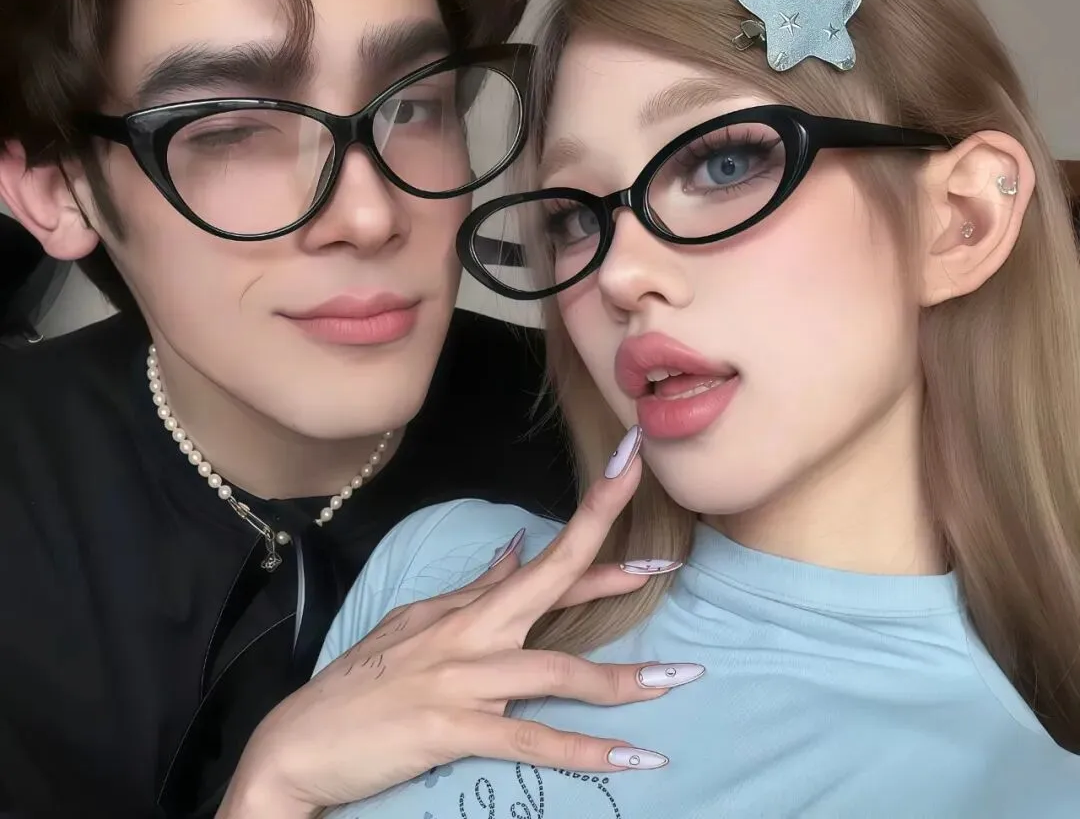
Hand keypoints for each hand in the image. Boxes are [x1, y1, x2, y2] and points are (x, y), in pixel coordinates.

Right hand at [220, 426, 699, 817]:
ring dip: (622, 680)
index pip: (544, 555)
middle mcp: (472, 631)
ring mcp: (463, 678)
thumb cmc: (361, 681)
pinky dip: (584, 752)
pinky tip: (633, 759)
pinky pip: (529, 739)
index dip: (590, 514)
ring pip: (555, 670)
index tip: (628, 472)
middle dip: (611, 563)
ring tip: (677, 680)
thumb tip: (516, 547)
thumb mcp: (415, 623)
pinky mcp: (452, 729)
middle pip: (552, 582)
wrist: (299, 740)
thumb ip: (474, 590)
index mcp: (468, 606)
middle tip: (669, 559)